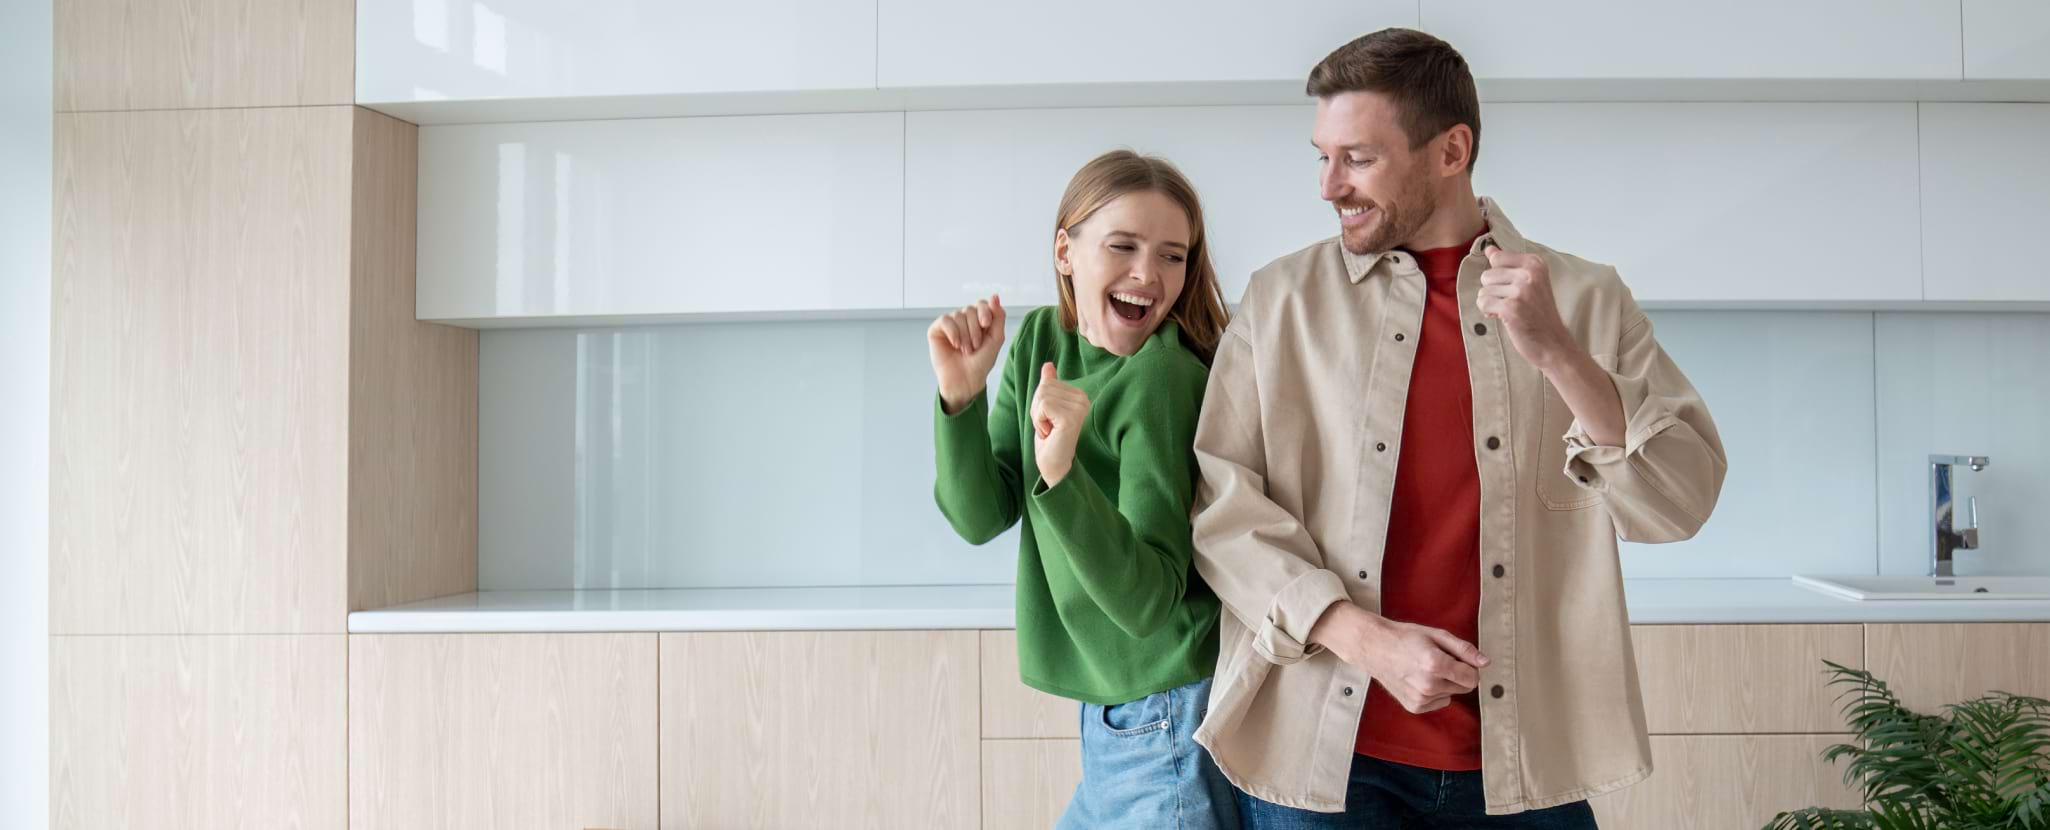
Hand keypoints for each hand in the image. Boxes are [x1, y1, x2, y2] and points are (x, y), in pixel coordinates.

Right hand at [928, 294, 1005, 413]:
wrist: (966, 379)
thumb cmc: (981, 362)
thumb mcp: (996, 338)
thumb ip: (998, 316)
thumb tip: (995, 296)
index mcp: (979, 319)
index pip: (982, 303)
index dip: (984, 311)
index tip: (985, 324)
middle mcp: (964, 319)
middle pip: (970, 310)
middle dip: (975, 330)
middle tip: (975, 347)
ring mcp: (950, 324)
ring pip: (959, 315)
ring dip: (965, 336)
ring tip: (965, 350)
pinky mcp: (937, 329)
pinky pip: (945, 320)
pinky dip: (953, 332)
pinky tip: (955, 344)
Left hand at [1030, 362, 1089, 486]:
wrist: (1054, 463)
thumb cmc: (1051, 437)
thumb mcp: (1046, 408)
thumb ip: (1049, 385)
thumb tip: (1048, 364)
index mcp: (1079, 394)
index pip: (1047, 382)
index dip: (1040, 402)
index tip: (1050, 419)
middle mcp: (1083, 399)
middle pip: (1043, 388)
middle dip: (1037, 409)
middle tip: (1048, 426)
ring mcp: (1078, 408)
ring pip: (1041, 396)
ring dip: (1038, 417)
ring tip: (1049, 430)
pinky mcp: (1070, 417)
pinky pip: (1042, 406)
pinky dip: (1039, 421)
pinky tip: (1050, 433)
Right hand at [1309, 601, 1488, 713]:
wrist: (1374, 648)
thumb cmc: (1405, 637)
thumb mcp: (1436, 635)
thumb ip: (1464, 649)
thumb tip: (1485, 662)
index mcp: (1436, 664)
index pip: (1472, 677)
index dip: (1469, 667)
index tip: (1457, 658)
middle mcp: (1428, 685)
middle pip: (1464, 687)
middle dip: (1457, 674)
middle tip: (1438, 660)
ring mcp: (1421, 698)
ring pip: (1451, 694)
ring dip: (1445, 683)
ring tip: (1424, 668)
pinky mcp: (1415, 707)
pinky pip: (1439, 702)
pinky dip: (1434, 693)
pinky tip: (1419, 679)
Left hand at [1478, 246, 1578, 372]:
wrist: (1553, 343)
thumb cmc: (1539, 313)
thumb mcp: (1530, 282)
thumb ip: (1508, 264)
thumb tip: (1489, 248)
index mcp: (1535, 263)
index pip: (1497, 258)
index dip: (1498, 275)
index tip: (1512, 287)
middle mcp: (1529, 274)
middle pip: (1487, 275)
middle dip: (1493, 291)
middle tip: (1512, 302)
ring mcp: (1520, 291)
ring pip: (1483, 290)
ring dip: (1491, 302)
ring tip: (1509, 310)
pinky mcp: (1510, 308)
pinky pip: (1483, 303)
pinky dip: (1488, 311)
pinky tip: (1503, 317)